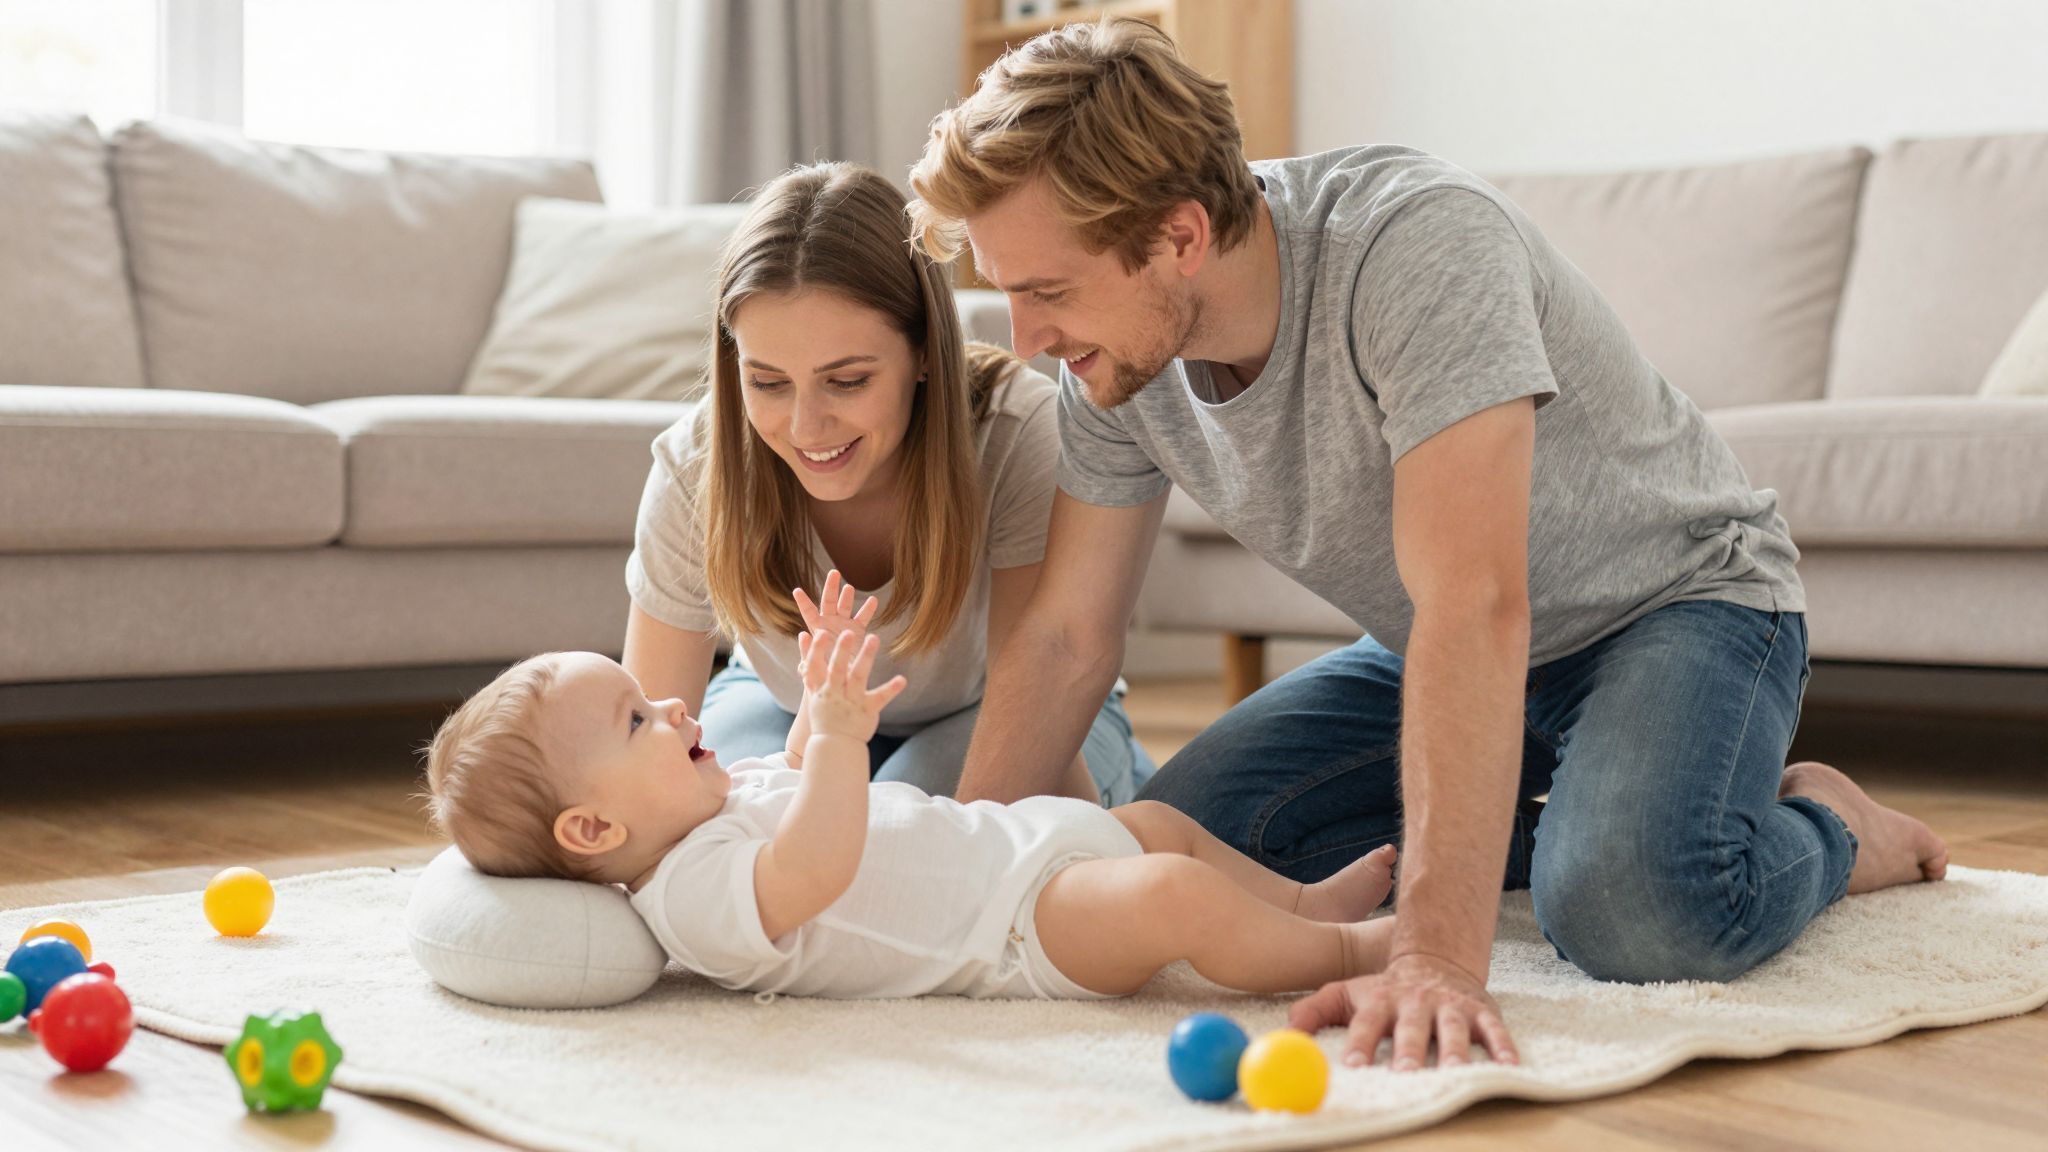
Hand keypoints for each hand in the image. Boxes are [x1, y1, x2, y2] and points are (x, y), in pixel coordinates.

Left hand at [793, 570, 878, 670]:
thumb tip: (801, 662)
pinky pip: (863, 617)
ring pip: (845, 605)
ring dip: (847, 596)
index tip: (796, 591)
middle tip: (834, 573)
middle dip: (831, 587)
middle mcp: (829, 622)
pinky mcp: (857, 629)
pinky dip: (868, 608)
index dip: (803, 602)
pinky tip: (873, 599)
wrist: (839, 677)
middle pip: (829, 601)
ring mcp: (843, 624)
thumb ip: (808, 666)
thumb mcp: (814, 670)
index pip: (809, 612)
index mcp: (817, 628)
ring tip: (849, 587)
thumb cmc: (823, 672)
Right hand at [798, 628, 906, 745]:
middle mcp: (834, 694)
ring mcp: (851, 702)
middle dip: (841, 651)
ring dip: (865, 657)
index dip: (815, 650)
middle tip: (848, 632)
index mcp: (821, 688)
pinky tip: (902, 679)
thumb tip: (803, 634)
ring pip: (858, 677)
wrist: (835, 745)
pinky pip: (880, 698)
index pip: (814, 667)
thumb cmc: (825, 711)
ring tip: (873, 638)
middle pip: (837, 670)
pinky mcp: (868, 710)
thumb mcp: (813, 688)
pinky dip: (891, 689)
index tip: (818, 633)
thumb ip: (810, 662)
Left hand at [1288, 953, 1518, 1070]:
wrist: (1434, 962)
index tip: (1353, 1065)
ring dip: (1454, 1050)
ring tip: (1453, 1072)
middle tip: (1405, 1072)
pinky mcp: (1481, 1011)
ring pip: (1453, 1028)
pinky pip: (1495, 1029)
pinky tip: (1508, 1067)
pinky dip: (1503, 1048)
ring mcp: (1450, 1005)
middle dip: (1408, 1049)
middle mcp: (1416, 1002)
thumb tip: (1285, 1034)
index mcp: (1381, 999)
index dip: (1360, 1042)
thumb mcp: (1345, 993)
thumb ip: (1313, 1010)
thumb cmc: (1383, 991)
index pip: (1367, 1021)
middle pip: (1411, 1026)